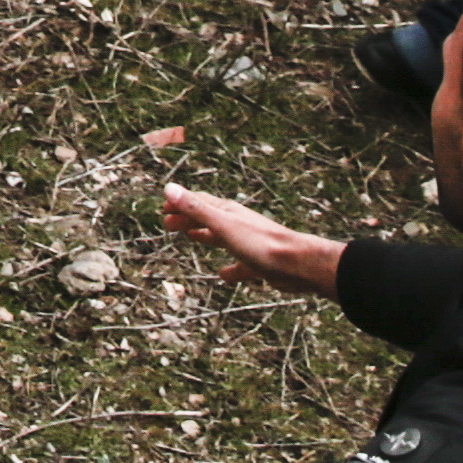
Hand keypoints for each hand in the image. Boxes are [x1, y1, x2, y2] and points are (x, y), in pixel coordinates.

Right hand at [158, 184, 343, 293]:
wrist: (298, 264)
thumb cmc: (261, 243)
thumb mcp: (222, 225)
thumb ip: (195, 208)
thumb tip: (169, 188)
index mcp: (228, 213)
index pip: (199, 202)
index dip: (180, 203)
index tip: (163, 206)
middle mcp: (237, 225)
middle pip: (207, 218)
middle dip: (188, 218)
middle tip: (168, 223)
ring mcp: (248, 244)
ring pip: (221, 238)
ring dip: (204, 236)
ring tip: (190, 238)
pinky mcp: (257, 265)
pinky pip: (238, 266)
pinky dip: (228, 269)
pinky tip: (223, 275)